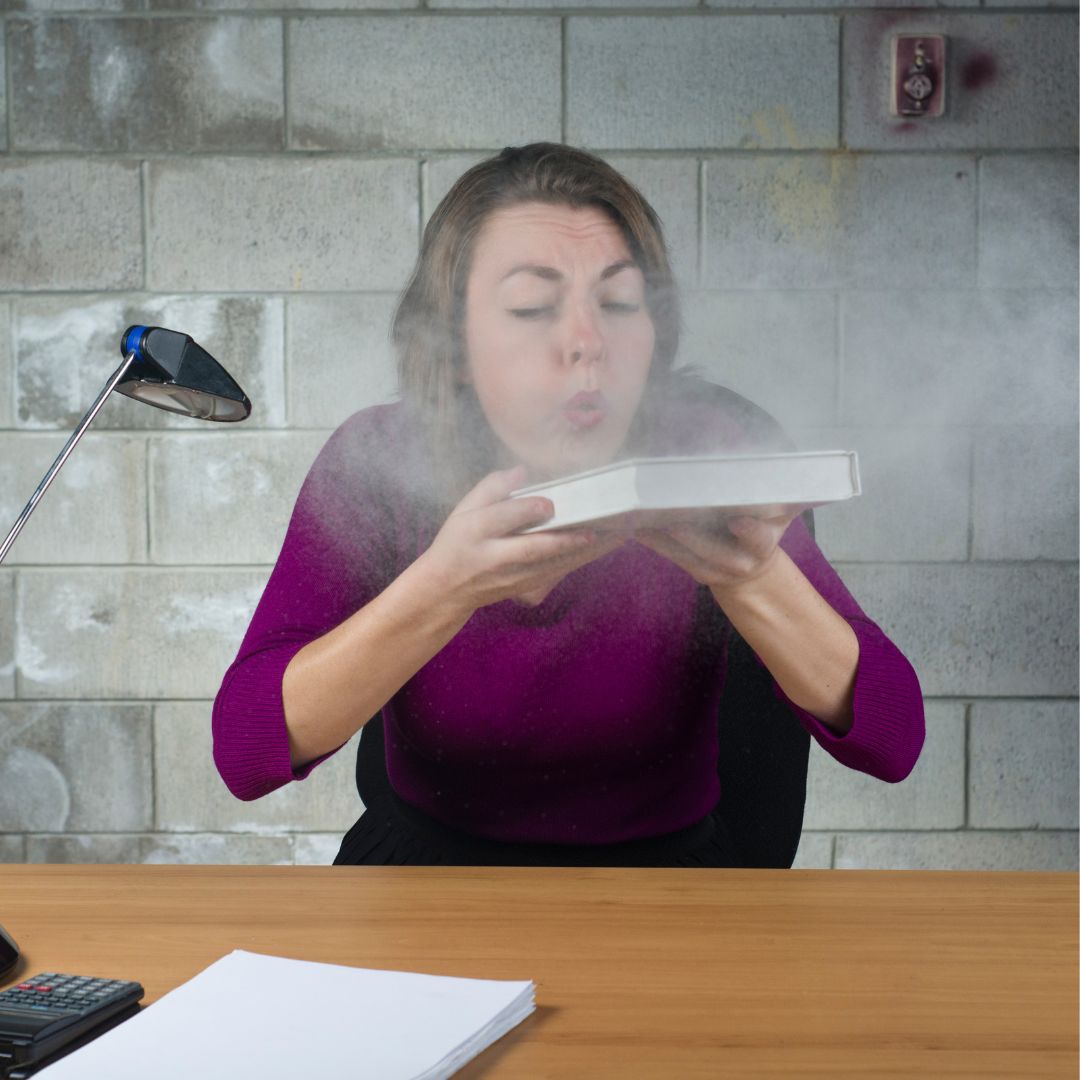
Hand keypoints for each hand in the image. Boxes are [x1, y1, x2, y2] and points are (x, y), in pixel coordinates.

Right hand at [420, 465, 627, 611]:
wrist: (447, 589)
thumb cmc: (457, 541)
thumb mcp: (463, 510)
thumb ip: (491, 488)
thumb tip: (522, 470)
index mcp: (474, 531)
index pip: (502, 519)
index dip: (526, 510)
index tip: (550, 503)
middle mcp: (494, 557)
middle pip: (532, 547)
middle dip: (566, 538)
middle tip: (598, 524)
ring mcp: (512, 576)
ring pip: (553, 564)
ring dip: (585, 550)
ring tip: (616, 533)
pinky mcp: (526, 587)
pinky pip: (557, 572)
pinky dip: (581, 559)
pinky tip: (604, 546)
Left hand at [632, 507, 800, 596]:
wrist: (751, 571)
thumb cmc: (764, 525)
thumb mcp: (781, 512)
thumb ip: (788, 494)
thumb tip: (808, 468)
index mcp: (765, 542)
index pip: (760, 538)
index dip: (750, 531)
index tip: (736, 520)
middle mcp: (741, 561)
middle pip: (715, 551)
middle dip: (692, 533)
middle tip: (670, 512)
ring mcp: (715, 570)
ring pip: (688, 556)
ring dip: (664, 537)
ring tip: (642, 515)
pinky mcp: (694, 571)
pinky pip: (672, 557)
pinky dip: (654, 541)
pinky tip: (635, 524)